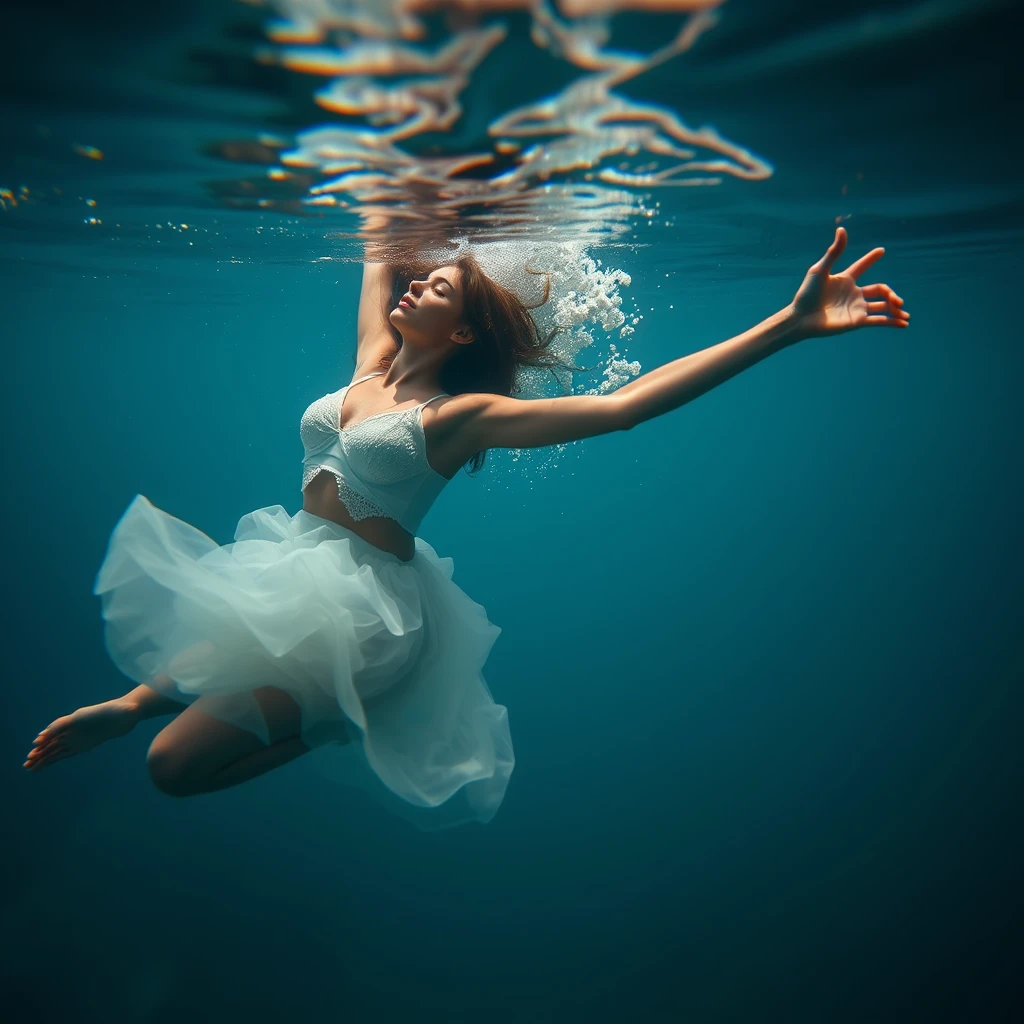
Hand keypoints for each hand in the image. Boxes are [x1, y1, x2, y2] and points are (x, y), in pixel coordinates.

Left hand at [787, 227, 909, 340]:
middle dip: (891, 294)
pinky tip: (904, 324)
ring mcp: (855, 308)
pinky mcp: (856, 322)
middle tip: (897, 300)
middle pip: (879, 290)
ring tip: (906, 314)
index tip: (881, 250)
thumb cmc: (806, 294)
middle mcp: (853, 294)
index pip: (861, 266)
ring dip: (895, 309)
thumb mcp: (820, 270)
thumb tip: (842, 229)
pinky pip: (878, 321)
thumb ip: (834, 252)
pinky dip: (892, 323)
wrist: (801, 318)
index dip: (870, 259)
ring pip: (882, 307)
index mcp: (845, 280)